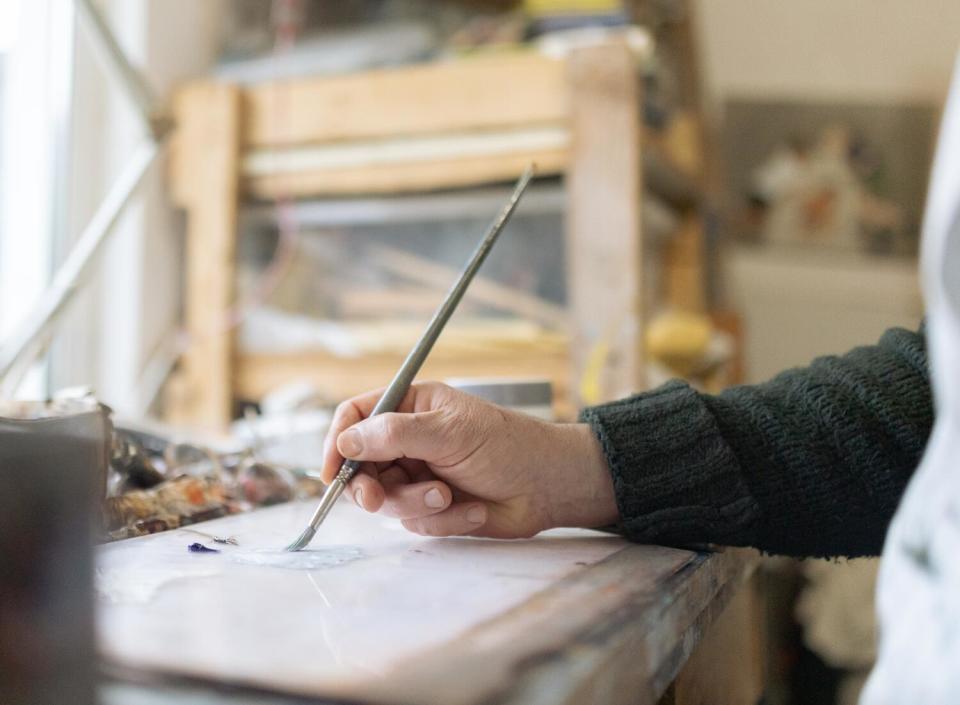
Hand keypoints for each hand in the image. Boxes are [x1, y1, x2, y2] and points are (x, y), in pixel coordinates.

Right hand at [320, 382, 618, 538]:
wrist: (548, 488)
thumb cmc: (507, 446)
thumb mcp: (449, 432)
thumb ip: (395, 435)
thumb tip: (346, 440)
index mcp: (411, 407)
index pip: (356, 417)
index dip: (337, 441)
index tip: (331, 470)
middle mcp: (409, 440)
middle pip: (360, 465)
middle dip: (368, 485)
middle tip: (375, 498)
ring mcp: (419, 475)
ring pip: (386, 499)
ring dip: (416, 503)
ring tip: (449, 495)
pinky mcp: (433, 508)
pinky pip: (414, 522)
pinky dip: (442, 519)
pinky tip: (473, 509)